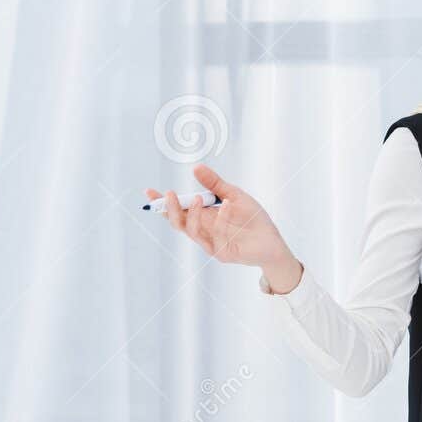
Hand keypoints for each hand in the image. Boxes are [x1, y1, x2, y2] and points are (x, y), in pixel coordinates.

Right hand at [146, 164, 297, 284]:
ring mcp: (212, 244)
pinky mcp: (224, 253)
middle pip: (177, 223)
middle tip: (168, 194)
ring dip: (192, 214)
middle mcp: (203, 231)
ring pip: (192, 232)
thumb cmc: (253, 219)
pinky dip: (221, 219)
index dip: (161, 203)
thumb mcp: (234, 196)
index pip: (177, 210)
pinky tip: (226, 205)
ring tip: (197, 197)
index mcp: (202, 217)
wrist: (273, 241)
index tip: (149, 191)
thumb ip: (215, 184)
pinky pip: (217, 235)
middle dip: (170, 209)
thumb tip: (196, 168)